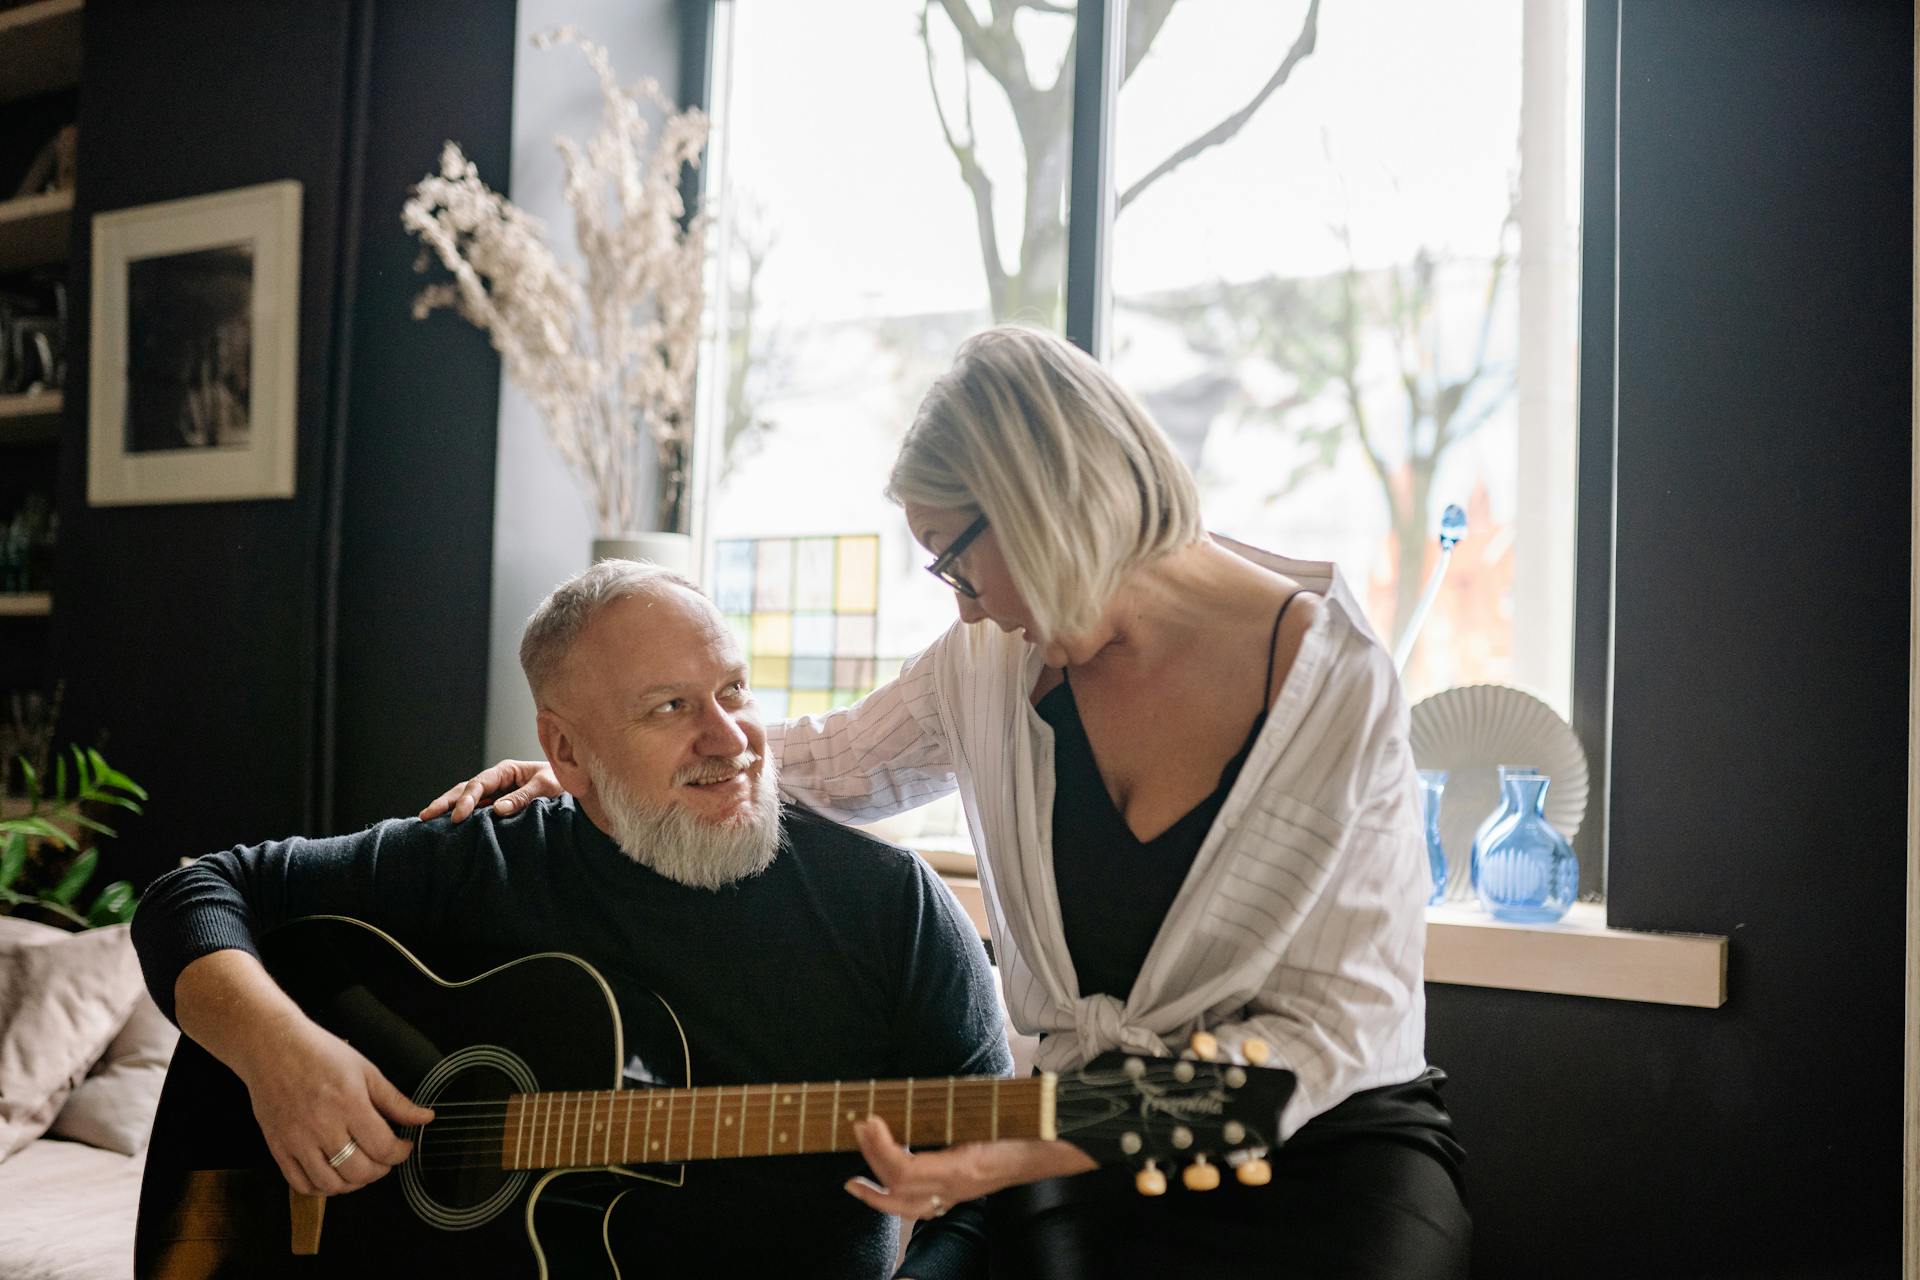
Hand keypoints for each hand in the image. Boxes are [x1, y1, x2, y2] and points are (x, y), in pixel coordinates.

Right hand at [237, 1013, 434, 1197]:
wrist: (273, 1048)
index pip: (382, 1147)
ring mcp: (297, 1141)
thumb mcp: (366, 1070)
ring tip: (361, 1168)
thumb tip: (425, 1118)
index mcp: (349, 1105)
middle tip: (384, 1158)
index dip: (400, 1153)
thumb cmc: (320, 1054)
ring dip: (353, 1184)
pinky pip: (301, 1184)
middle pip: (359, 1171)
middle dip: (380, 1170)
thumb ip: (396, 1101)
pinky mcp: (278, 1148)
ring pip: (330, 1184)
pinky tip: (333, 1176)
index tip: (404, 1147)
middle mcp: (322, 1127)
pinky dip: (321, 1189)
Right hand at [419, 759, 558, 822]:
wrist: (574, 783)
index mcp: (505, 771)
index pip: (479, 784)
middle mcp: (496, 780)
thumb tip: (497, 809)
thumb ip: (523, 797)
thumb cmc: (561, 781)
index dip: (466, 800)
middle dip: (445, 802)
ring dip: (447, 808)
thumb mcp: (546, 786)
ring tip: (426, 820)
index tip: (458, 818)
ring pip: (466, 798)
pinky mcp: (497, 805)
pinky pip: (476, 810)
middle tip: (426, 816)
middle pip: (464, 789)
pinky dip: (461, 816)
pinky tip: (446, 825)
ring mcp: (495, 793)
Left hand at [844, 1117, 1096, 1220]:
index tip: (868, 1120)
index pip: (905, 1170)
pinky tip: (887, 1188)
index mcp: (962, 1168)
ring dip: (878, 1195)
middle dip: (872, 1162)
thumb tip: (912, 1097)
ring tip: (855, 1183)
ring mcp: (959, 1194)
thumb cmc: (1023, 1123)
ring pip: (908, 1208)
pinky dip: (899, 1199)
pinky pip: (923, 1206)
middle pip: (899, 1191)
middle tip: (858, 1131)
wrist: (1053, 1147)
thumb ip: (951, 1110)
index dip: (880, 1148)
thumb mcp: (985, 1111)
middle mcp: (957, 1188)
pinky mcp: (962, 1193)